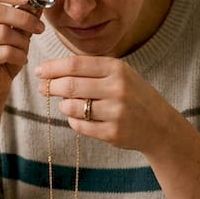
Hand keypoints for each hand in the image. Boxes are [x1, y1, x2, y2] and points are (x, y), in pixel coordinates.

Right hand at [0, 0, 46, 106]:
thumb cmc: (4, 58)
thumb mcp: (17, 34)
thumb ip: (25, 17)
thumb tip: (39, 2)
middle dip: (24, 19)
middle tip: (40, 28)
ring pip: (3, 32)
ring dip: (22, 41)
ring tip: (25, 49)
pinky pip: (4, 51)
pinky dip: (19, 55)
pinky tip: (21, 60)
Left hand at [34, 56, 172, 151]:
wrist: (160, 125)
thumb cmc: (133, 95)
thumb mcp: (119, 74)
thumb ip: (91, 70)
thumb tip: (52, 71)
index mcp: (117, 68)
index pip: (75, 65)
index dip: (52, 68)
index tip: (39, 71)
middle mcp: (117, 88)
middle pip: (70, 85)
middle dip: (51, 86)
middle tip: (43, 88)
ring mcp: (116, 112)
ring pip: (72, 107)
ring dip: (63, 105)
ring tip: (65, 104)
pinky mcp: (113, 133)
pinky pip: (80, 126)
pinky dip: (73, 121)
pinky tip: (78, 117)